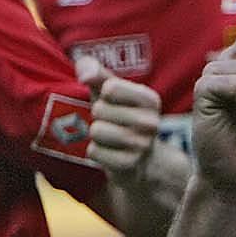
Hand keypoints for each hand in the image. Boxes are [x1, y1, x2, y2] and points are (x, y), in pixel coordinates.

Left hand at [78, 56, 163, 177]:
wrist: (140, 160)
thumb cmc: (121, 117)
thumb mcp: (112, 92)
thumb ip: (97, 73)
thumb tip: (84, 71)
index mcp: (150, 99)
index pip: (109, 87)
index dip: (103, 94)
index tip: (114, 101)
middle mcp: (151, 122)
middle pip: (99, 109)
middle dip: (98, 115)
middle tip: (112, 122)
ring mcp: (142, 146)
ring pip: (96, 131)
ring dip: (96, 133)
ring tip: (111, 136)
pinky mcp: (129, 165)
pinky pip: (94, 152)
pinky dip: (96, 152)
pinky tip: (110, 152)